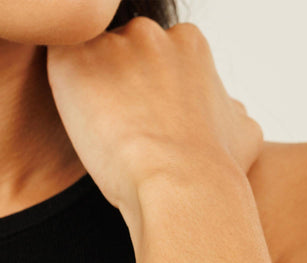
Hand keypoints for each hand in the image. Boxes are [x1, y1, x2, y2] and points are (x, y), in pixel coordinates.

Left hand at [46, 17, 263, 209]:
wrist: (183, 185)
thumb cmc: (216, 167)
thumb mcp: (245, 130)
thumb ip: (231, 108)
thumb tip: (230, 109)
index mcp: (190, 44)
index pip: (159, 57)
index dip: (151, 91)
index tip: (152, 121)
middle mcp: (150, 33)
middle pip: (126, 53)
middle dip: (123, 85)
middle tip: (127, 128)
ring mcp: (110, 45)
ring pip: (92, 63)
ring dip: (95, 92)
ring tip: (108, 135)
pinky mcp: (72, 64)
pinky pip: (61, 71)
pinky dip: (68, 96)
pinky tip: (86, 127)